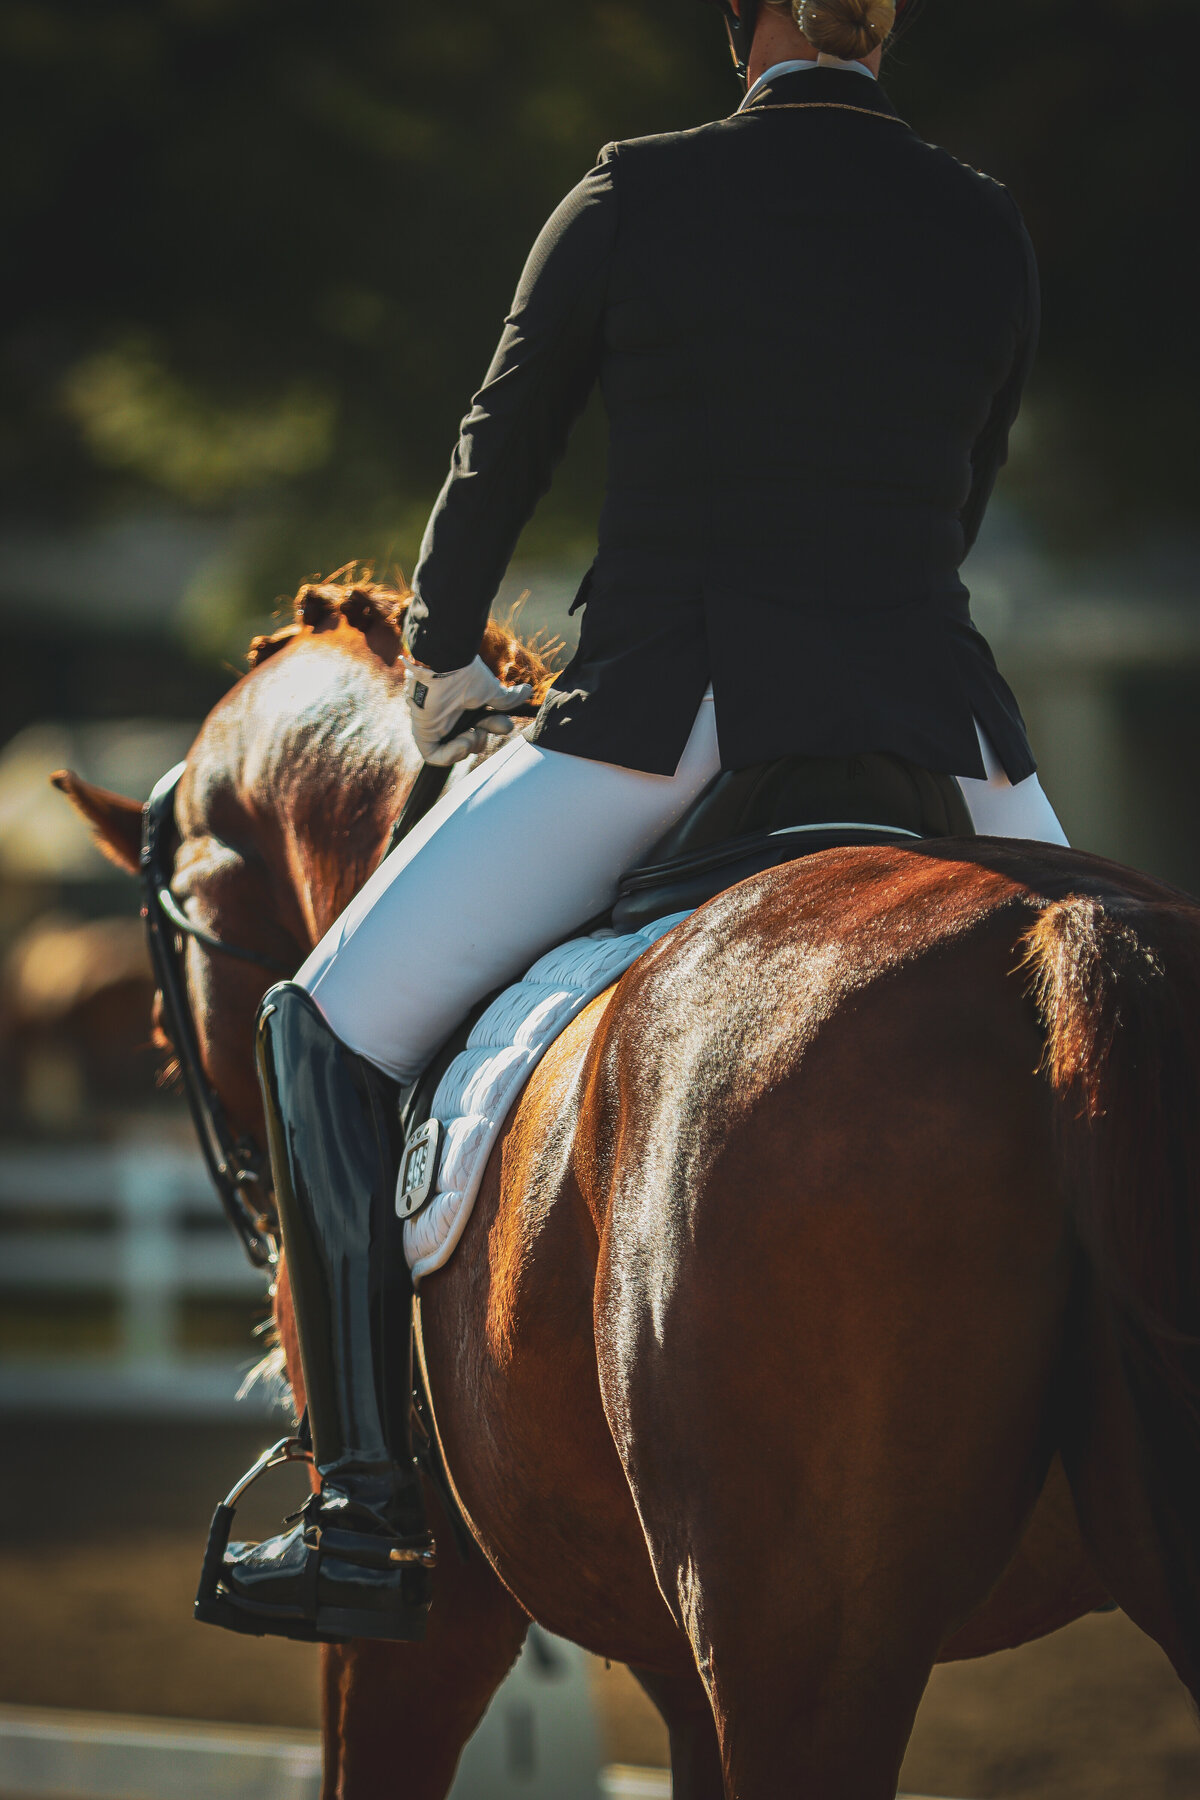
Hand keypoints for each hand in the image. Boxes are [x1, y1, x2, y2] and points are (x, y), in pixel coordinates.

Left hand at [406, 655, 533, 766]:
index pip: (478, 728)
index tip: (503, 724)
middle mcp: (448, 717)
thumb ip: (507, 698)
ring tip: (472, 734)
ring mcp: (434, 725)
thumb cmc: (465, 674)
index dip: (492, 730)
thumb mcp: (490, 690)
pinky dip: (451, 754)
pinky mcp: (422, 732)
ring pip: (451, 751)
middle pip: (466, 742)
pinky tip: (464, 740)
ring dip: (468, 747)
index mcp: (463, 707)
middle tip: (483, 729)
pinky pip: (433, 756)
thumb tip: (528, 691)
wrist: (445, 665)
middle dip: (480, 742)